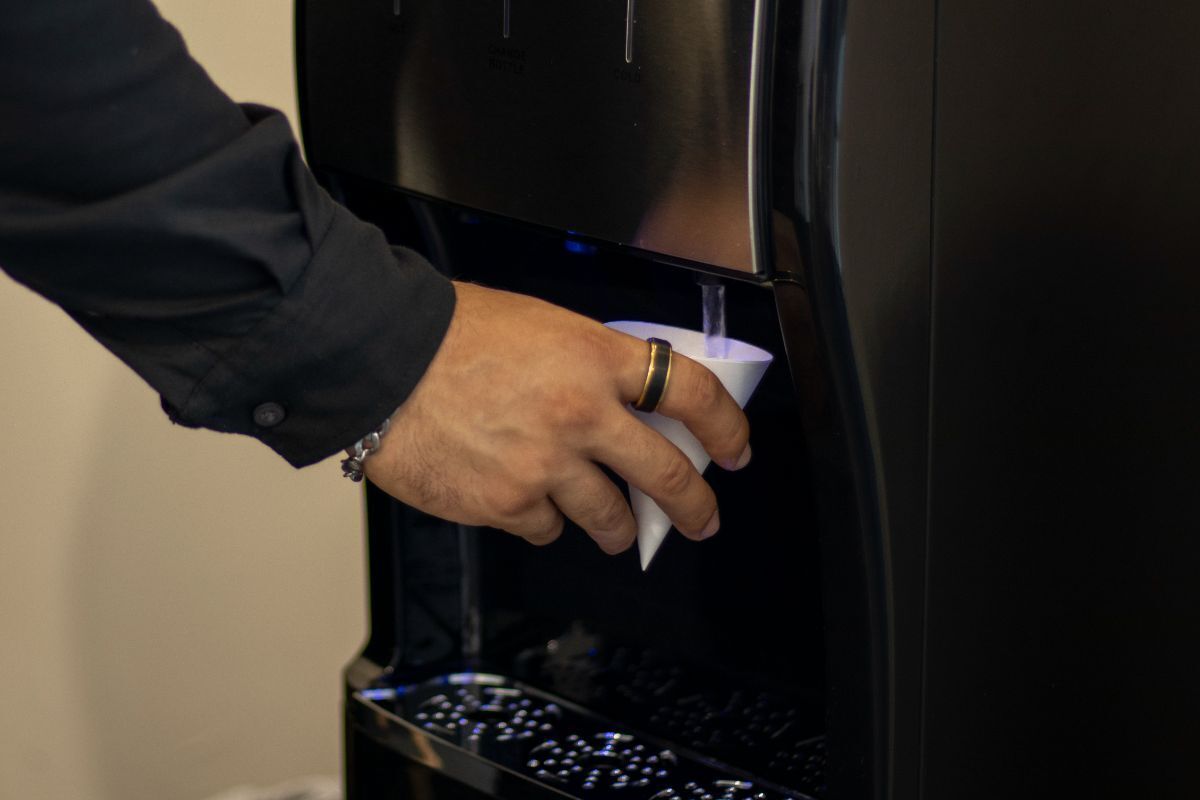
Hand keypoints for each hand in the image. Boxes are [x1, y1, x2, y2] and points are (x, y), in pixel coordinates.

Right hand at [364, 282, 751, 553]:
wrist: (380, 361)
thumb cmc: (449, 332)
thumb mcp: (540, 325)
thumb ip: (587, 363)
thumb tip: (622, 398)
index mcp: (595, 358)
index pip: (690, 392)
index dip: (725, 425)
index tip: (734, 447)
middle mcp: (582, 416)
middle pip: (667, 474)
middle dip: (694, 506)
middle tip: (702, 520)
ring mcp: (546, 467)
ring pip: (608, 517)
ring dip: (617, 526)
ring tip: (615, 529)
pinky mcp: (506, 505)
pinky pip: (546, 529)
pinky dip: (542, 520)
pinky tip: (524, 500)